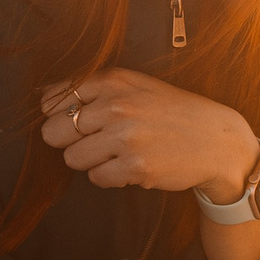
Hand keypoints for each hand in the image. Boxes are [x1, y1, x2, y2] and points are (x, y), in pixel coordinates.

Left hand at [39, 68, 259, 200]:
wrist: (216, 140)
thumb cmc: (171, 112)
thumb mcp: (135, 86)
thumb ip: (93, 89)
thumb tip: (43, 99)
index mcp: (113, 81)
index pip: (53, 100)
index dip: (59, 116)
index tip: (80, 122)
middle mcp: (116, 105)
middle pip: (54, 132)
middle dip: (70, 142)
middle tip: (97, 142)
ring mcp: (126, 137)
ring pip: (73, 159)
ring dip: (92, 161)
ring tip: (119, 153)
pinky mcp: (136, 167)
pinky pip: (97, 178)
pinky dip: (111, 177)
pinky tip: (133, 166)